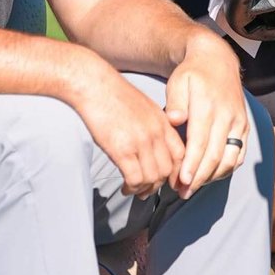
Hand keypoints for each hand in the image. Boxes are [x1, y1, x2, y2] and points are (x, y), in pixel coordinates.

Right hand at [71, 59, 186, 199]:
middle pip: (168, 169)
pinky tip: (125, 187)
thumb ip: (153, 126)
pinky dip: (132, 188)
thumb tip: (152, 147)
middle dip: (158, 184)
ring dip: (144, 189)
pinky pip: (135, 179)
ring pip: (153, 178)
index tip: (170, 182)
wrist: (94, 85)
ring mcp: (140, 141)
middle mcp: (155, 132)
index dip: (177, 172)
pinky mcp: (123, 149)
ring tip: (134, 190)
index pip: (180, 153)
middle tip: (148, 190)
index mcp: (162, 121)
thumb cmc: (112, 94)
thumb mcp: (143, 106)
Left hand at [164, 31, 249, 198]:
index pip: (200, 142)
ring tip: (192, 188)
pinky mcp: (245, 126)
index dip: (191, 164)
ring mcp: (239, 122)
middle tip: (182, 192)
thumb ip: (175, 101)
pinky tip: (210, 177)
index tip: (181, 181)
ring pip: (229, 158)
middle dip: (198, 178)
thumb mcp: (178, 81)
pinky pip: (239, 154)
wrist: (217, 61)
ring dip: (211, 177)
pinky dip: (225, 169)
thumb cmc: (192, 74)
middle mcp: (227, 115)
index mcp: (208, 105)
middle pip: (214, 155)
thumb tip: (174, 119)